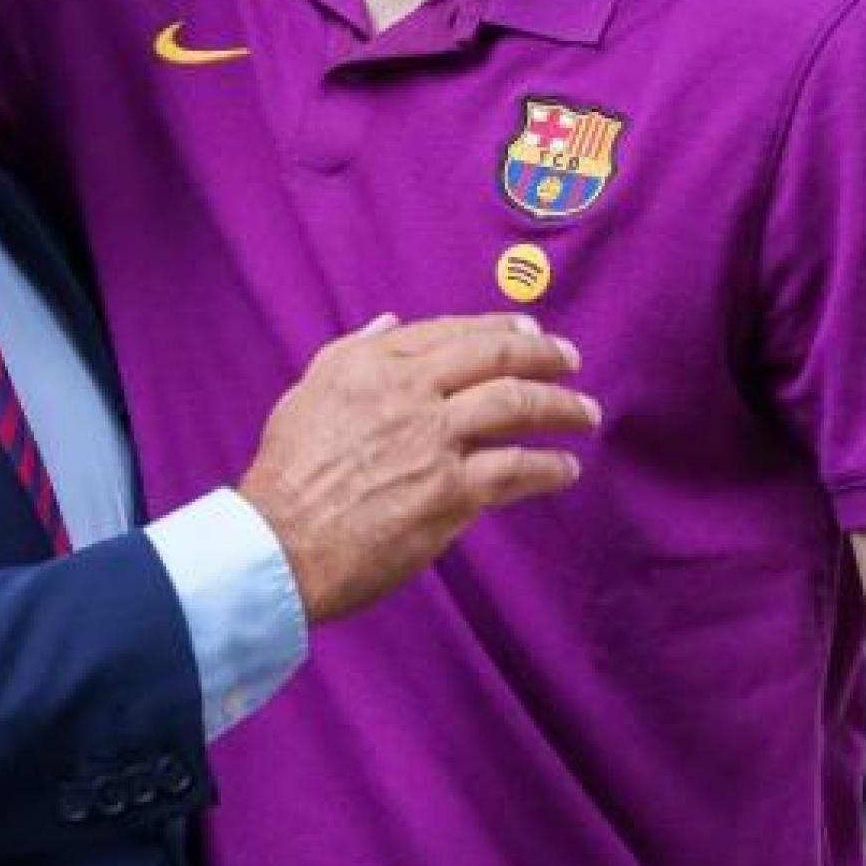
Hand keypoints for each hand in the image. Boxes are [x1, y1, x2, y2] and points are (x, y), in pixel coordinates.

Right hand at [238, 313, 598, 623]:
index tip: (528, 332)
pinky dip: (547, 467)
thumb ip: (353, 351)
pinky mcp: (450, 493)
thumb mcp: (309, 390)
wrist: (280, 542)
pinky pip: (514, 470)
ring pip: (515, 405)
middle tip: (571, 360)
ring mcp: (434, 441)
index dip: (497, 328)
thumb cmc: (287, 471)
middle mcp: (410, 393)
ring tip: (585, 412)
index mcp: (374, 364)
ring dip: (559, 405)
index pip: (451, 332)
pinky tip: (565, 469)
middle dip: (543, 355)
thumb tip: (389, 322)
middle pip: (494, 358)